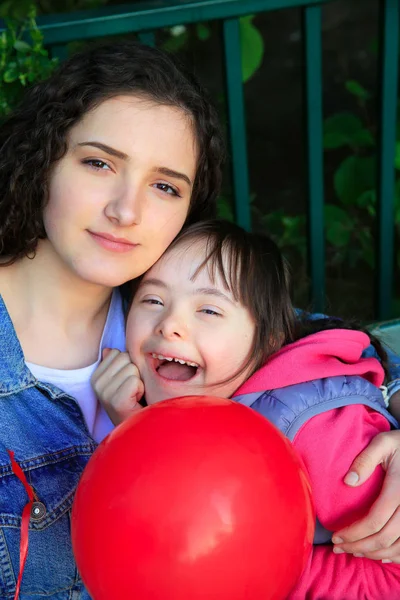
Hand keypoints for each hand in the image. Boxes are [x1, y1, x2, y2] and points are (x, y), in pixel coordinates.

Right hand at [92, 349, 143, 425]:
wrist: (136, 428)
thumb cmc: (132, 401)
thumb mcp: (120, 380)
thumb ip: (114, 364)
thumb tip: (109, 350)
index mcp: (95, 376)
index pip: (118, 353)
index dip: (128, 366)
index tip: (125, 383)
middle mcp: (96, 384)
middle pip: (126, 358)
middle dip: (134, 372)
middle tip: (131, 390)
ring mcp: (104, 393)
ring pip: (132, 368)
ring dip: (139, 381)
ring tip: (133, 395)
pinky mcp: (115, 401)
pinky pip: (135, 381)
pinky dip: (140, 389)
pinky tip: (135, 401)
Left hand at [332, 430, 399, 562]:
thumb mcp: (383, 443)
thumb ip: (365, 460)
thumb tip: (348, 482)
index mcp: (399, 490)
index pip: (374, 521)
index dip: (353, 533)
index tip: (335, 537)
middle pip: (384, 538)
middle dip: (358, 547)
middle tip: (339, 548)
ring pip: (397, 547)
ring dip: (374, 553)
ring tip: (353, 551)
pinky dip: (394, 555)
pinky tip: (379, 554)